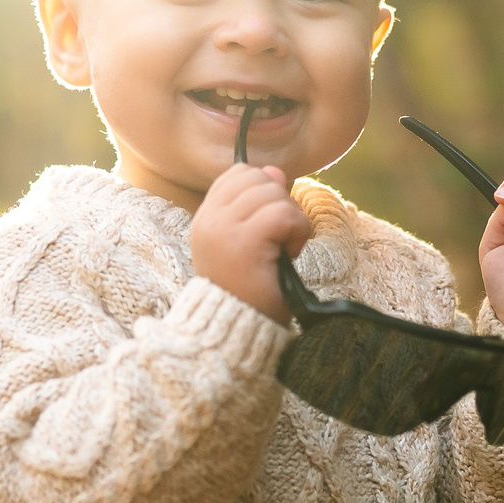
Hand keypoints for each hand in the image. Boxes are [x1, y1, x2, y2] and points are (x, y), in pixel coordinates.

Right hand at [190, 163, 311, 323]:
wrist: (241, 331)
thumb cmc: (250, 290)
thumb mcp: (250, 240)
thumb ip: (258, 204)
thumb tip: (276, 171)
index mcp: (206, 219)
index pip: (237, 174)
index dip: (263, 190)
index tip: (268, 223)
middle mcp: (209, 221)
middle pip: (258, 178)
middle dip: (280, 203)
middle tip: (278, 238)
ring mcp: (224, 230)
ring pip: (274, 194)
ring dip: (291, 220)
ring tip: (283, 249)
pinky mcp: (244, 243)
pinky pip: (284, 215)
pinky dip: (297, 232)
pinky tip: (289, 253)